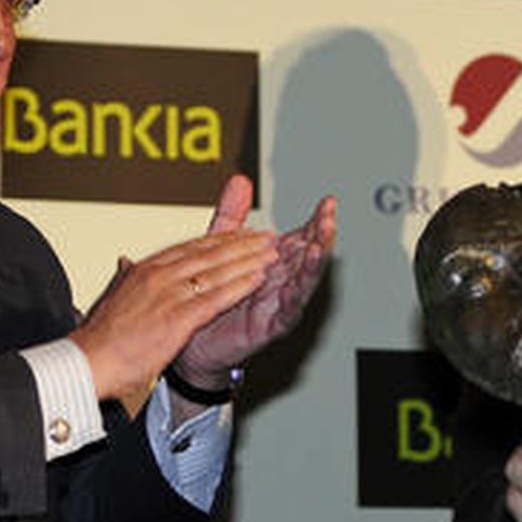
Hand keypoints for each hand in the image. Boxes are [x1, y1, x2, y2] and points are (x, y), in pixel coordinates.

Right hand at [71, 223, 278, 404]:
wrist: (86, 364)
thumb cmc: (99, 339)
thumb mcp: (114, 297)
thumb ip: (126, 278)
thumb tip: (125, 261)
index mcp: (145, 269)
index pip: (192, 246)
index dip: (223, 238)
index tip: (245, 233)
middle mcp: (158, 275)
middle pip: (210, 252)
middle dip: (243, 243)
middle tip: (268, 237)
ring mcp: (168, 295)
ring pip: (217, 270)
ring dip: (249, 259)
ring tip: (273, 253)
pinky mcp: (177, 319)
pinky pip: (216, 298)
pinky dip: (240, 286)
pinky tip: (258, 279)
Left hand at [171, 175, 336, 386]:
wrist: (192, 340)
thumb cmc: (211, 294)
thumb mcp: (220, 246)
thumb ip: (233, 216)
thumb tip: (240, 181)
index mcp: (276, 260)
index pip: (303, 235)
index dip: (317, 220)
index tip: (328, 202)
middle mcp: (283, 280)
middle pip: (310, 255)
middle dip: (322, 236)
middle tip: (329, 217)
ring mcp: (280, 303)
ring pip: (305, 281)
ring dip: (314, 263)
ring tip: (319, 244)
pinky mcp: (271, 326)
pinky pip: (287, 310)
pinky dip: (294, 296)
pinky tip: (296, 282)